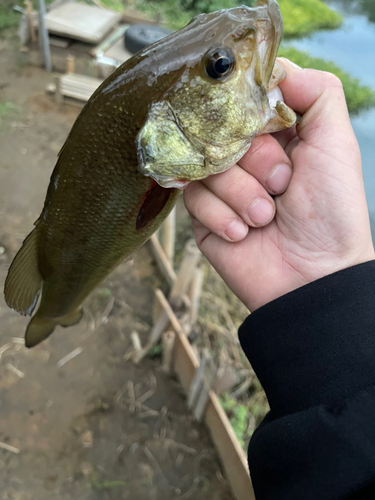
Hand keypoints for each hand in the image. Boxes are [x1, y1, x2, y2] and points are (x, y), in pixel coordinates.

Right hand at [183, 58, 374, 311]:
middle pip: (219, 129)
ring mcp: (222, 186)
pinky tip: (245, 235)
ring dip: (240, 194)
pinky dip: (222, 217)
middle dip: (256, 161)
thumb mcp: (336, 144)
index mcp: (276, 135)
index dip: (252, 113)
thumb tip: (276, 68)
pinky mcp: (203, 216)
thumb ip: (317, 93)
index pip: (243, 100)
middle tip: (282, 187)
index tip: (268, 131)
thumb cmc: (331, 212)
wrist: (312, 277)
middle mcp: (245, 157)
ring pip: (204, 165)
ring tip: (266, 217)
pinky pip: (193, 199)